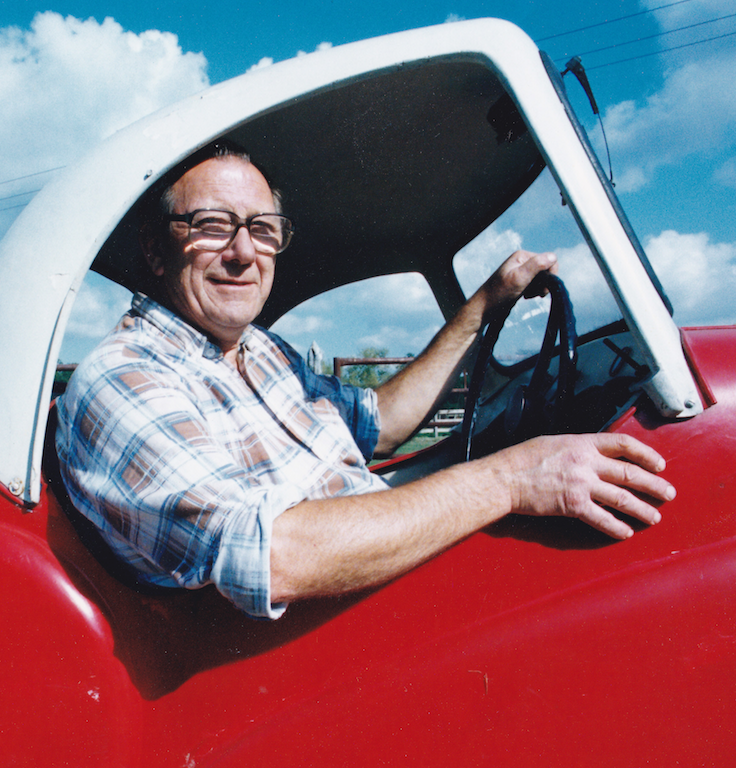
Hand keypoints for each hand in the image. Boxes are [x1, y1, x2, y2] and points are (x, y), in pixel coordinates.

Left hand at [475, 250, 557, 321]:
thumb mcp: (519, 278)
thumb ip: (536, 265)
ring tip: (527, 296)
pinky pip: (536, 284)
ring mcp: (522, 271)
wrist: (485, 307)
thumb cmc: (500, 293)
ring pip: (542, 278)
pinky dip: (534, 292)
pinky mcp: (521, 282)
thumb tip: (553, 256)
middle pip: (546, 269)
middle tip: (533, 294)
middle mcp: (523, 261)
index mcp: (523, 256)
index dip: (550, 275)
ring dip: (539, 289)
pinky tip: (525, 296)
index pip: (550, 260)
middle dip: (544, 283)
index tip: (542, 289)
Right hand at [493, 433, 675, 538]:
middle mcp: (586, 463)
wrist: (505, 477)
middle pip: (629, 474)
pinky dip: (616, 527)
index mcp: (582, 443)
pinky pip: (601, 518)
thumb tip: (595, 456)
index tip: (659, 464)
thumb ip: (578, 448)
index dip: (645, 454)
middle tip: (668, 494)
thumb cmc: (524, 458)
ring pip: (621, 498)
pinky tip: (626, 532)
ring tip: (654, 517)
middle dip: (653, 485)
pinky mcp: (572, 506)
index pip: (623, 444)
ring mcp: (581, 485)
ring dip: (641, 509)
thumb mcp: (554, 442)